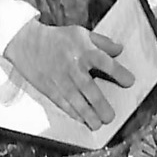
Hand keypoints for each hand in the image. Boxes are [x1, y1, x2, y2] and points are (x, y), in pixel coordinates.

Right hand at [3, 20, 134, 129]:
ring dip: (88, 115)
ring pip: (77, 102)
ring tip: (98, 124)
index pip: (106, 63)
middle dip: (101, 105)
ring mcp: (61, 80)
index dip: (119, 73)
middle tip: (110, 116)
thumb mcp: (81, 33)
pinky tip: (82, 120)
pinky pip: (64, 104)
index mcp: (84, 50)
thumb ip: (102, 42)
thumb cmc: (57, 38)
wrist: (27, 43)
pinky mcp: (51, 89)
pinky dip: (74, 114)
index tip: (129, 82)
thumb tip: (120, 50)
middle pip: (90, 89)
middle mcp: (74, 67)